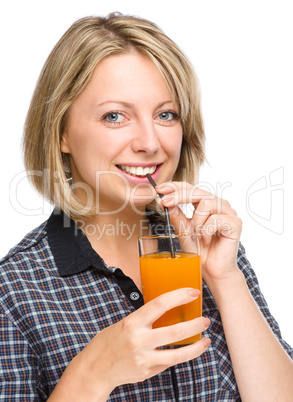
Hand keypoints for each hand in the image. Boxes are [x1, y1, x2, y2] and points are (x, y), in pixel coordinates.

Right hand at [74, 288, 209, 395]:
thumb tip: (168, 311)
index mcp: (132, 323)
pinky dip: (180, 356)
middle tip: (205, 320)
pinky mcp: (147, 372)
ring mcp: (144, 359)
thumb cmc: (108, 342)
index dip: (178, 296)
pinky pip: (168, 363)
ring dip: (196, 347)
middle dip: (194, 325)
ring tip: (205, 340)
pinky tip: (188, 351)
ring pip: (177, 355)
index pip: (159, 304)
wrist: (95, 369)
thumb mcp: (124, 324)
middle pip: (174, 332)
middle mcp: (139, 341)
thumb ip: (144, 320)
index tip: (192, 292)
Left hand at [155, 182, 241, 286]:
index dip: (176, 186)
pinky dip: (206, 231)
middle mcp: (219, 204)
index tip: (160, 188)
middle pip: (198, 191)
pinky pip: (215, 218)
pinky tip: (206, 240)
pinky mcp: (235, 222)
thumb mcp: (183, 230)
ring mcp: (229, 212)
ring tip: (196, 234)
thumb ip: (175, 215)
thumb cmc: (199, 250)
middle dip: (179, 196)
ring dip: (196, 220)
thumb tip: (161, 200)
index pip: (191, 188)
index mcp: (206, 203)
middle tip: (165, 202)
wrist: (212, 270)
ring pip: (207, 203)